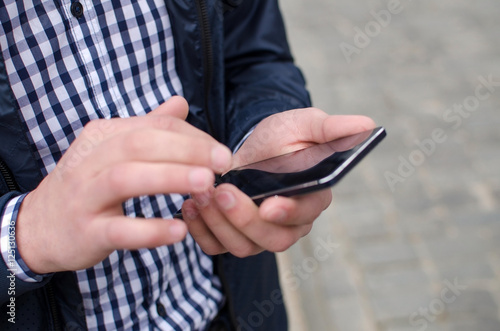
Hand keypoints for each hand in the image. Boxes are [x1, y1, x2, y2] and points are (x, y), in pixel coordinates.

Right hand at [16, 96, 231, 273]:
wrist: (40, 226)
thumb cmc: (88, 185)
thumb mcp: (111, 150)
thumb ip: (147, 127)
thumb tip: (181, 102)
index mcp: (102, 136)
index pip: (153, 126)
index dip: (192, 136)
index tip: (221, 152)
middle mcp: (91, 161)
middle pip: (140, 144)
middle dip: (186, 149)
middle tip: (223, 161)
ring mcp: (85, 197)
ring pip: (126, 179)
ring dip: (169, 178)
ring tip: (206, 183)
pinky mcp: (86, 232)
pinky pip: (118, 229)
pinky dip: (150, 230)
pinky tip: (179, 231)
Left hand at [182, 107, 374, 256]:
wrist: (255, 147)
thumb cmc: (284, 136)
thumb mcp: (306, 125)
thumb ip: (332, 128)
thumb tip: (367, 123)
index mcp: (311, 198)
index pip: (305, 215)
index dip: (288, 213)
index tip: (269, 204)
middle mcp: (287, 223)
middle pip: (271, 239)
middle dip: (244, 219)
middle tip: (220, 191)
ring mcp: (259, 233)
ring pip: (242, 246)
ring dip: (218, 223)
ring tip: (200, 193)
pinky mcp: (234, 235)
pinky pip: (217, 246)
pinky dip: (201, 231)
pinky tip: (189, 205)